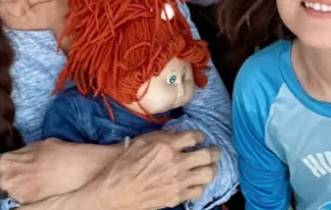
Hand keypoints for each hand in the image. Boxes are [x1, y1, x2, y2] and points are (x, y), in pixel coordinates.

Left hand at [0, 140, 113, 202]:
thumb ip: (20, 155)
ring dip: (15, 192)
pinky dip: (25, 199)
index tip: (6, 176)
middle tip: (20, 182)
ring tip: (32, 186)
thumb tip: (15, 160)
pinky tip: (37, 193)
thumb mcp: (36, 146)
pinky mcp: (27, 205)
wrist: (77, 168)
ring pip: (8, 197)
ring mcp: (16, 195)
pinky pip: (19, 203)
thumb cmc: (59, 153)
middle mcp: (7, 180)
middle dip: (4, 185)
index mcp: (6, 162)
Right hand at [93, 129, 219, 209]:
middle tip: (214, 150)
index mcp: (167, 146)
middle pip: (207, 155)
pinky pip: (198, 191)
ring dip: (211, 168)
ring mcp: (178, 182)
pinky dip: (200, 185)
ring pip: (208, 174)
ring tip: (209, 166)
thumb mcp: (141, 142)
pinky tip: (197, 182)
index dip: (200, 136)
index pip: (195, 136)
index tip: (200, 138)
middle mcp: (176, 163)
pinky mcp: (176, 197)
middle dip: (214, 151)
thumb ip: (162, 136)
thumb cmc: (124, 164)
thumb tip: (178, 133)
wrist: (115, 191)